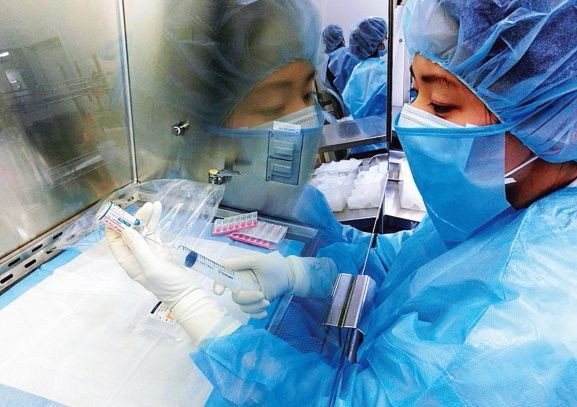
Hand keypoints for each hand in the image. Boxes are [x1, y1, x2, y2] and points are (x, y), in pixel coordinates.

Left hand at [105, 201, 162, 290]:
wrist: (186, 293)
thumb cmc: (166, 284)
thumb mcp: (151, 267)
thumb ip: (138, 248)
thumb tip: (125, 229)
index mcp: (127, 261)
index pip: (114, 240)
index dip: (114, 226)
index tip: (118, 213)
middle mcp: (134, 254)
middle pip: (129, 232)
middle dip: (134, 218)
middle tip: (145, 206)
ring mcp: (147, 251)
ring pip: (143, 229)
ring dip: (146, 217)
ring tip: (153, 204)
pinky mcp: (159, 248)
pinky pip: (154, 231)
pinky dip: (155, 220)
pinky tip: (158, 208)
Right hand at [213, 253, 338, 318]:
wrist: (289, 277)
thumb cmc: (273, 265)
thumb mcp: (257, 260)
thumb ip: (240, 262)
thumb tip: (223, 265)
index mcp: (238, 273)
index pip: (223, 279)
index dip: (218, 285)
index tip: (220, 292)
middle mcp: (241, 285)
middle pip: (235, 297)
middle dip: (247, 298)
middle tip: (261, 295)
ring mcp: (248, 295)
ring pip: (243, 307)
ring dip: (255, 306)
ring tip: (267, 301)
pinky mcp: (255, 304)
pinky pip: (250, 313)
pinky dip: (257, 313)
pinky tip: (265, 310)